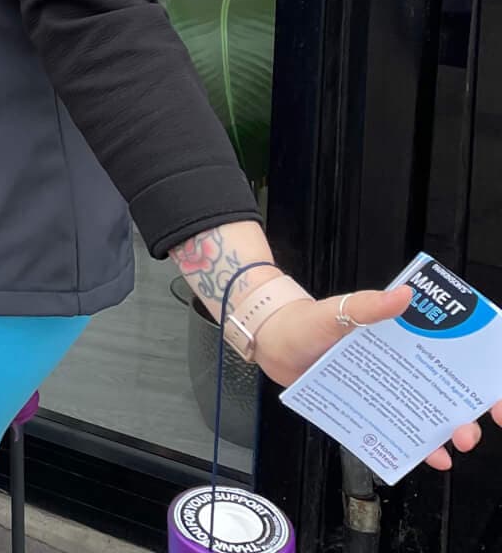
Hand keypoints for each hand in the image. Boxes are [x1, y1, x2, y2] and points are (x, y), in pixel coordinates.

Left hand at [255, 285, 501, 468]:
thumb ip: (369, 304)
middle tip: (467, 433)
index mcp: (403, 337)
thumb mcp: (337, 311)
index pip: (453, 355)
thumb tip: (404, 294)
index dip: (482, 378)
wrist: (270, 341)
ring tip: (449, 448)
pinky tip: (426, 456)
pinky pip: (395, 429)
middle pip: (446, 392)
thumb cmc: (306, 321)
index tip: (496, 401)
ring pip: (425, 414)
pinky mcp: (367, 407)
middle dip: (466, 415)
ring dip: (444, 433)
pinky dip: (413, 445)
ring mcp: (385, 388)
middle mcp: (399, 365)